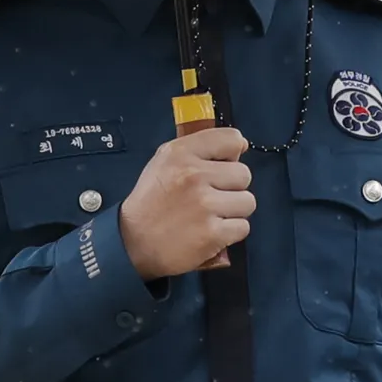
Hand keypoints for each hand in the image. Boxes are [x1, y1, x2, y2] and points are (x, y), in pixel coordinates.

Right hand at [118, 125, 254, 279]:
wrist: (133, 242)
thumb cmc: (152, 202)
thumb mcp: (164, 162)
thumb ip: (198, 149)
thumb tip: (240, 145)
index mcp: (181, 154)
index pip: (231, 138)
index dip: (232, 152)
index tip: (224, 165)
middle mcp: (193, 176)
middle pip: (244, 174)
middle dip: (232, 187)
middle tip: (212, 196)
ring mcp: (204, 205)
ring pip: (248, 202)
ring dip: (234, 211)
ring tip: (212, 215)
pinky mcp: (212, 233)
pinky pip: (243, 226)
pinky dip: (230, 232)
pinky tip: (211, 231)